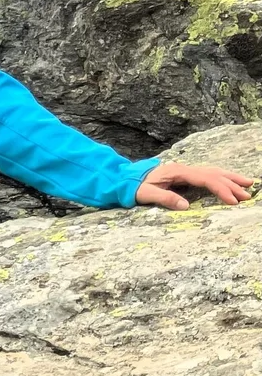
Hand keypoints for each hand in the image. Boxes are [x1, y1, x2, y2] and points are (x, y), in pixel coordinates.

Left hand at [135, 161, 253, 209]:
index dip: (220, 189)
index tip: (232, 201)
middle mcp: (184, 168)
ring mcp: (186, 170)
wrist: (126, 178)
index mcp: (177, 171)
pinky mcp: (186, 175)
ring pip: (214, 172)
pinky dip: (222, 178)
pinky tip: (232, 182)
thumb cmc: (135, 187)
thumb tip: (186, 206)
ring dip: (231, 178)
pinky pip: (208, 175)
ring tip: (249, 184)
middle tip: (247, 196)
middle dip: (232, 184)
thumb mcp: (146, 194)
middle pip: (213, 174)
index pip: (205, 179)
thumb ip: (165, 198)